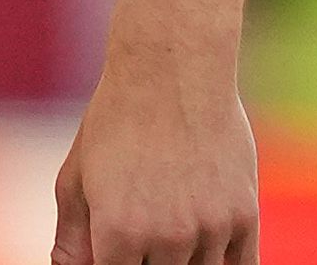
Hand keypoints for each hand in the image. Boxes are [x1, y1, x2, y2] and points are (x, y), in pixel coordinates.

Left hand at [51, 39, 258, 264]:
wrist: (173, 71)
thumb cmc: (116, 120)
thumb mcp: (76, 177)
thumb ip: (72, 237)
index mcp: (118, 233)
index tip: (116, 252)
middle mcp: (166, 238)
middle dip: (147, 264)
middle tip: (144, 234)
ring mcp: (210, 230)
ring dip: (183, 261)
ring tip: (171, 224)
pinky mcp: (244, 217)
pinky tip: (207, 252)